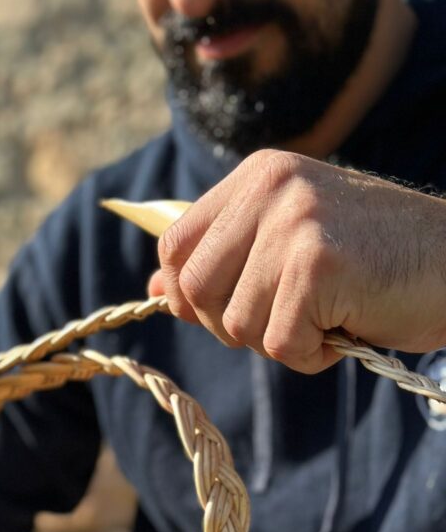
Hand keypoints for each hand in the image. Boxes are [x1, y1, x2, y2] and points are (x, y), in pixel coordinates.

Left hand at [150, 149, 445, 372]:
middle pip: (196, 292)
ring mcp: (295, 223)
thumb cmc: (374, 261)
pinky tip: (345, 327)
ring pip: (236, 325)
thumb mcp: (289, 244)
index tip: (230, 305)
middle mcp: (270, 189)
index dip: (190, 293)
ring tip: (328, 313)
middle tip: (289, 315)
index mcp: (258, 176)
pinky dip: (310, 355)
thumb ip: (223, 260)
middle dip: (234, 324)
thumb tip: (157, 290)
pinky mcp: (318, 266)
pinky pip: (279, 343)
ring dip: (280, 340)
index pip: (175, 247)